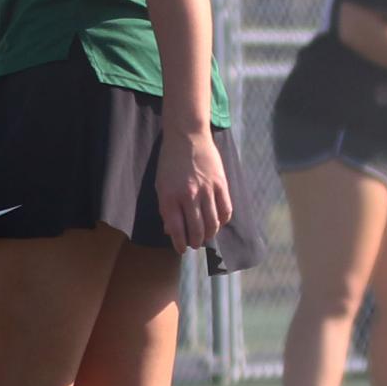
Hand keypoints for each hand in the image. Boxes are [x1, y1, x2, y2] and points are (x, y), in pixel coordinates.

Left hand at [157, 124, 231, 254]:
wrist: (187, 137)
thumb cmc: (170, 161)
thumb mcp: (161, 184)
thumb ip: (166, 208)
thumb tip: (170, 230)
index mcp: (170, 196)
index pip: (176, 229)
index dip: (179, 243)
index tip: (181, 249)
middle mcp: (188, 196)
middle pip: (197, 229)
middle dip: (196, 242)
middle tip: (195, 244)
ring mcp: (206, 190)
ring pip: (212, 223)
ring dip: (210, 235)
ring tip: (206, 236)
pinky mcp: (221, 184)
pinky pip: (225, 210)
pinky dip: (222, 221)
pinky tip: (218, 222)